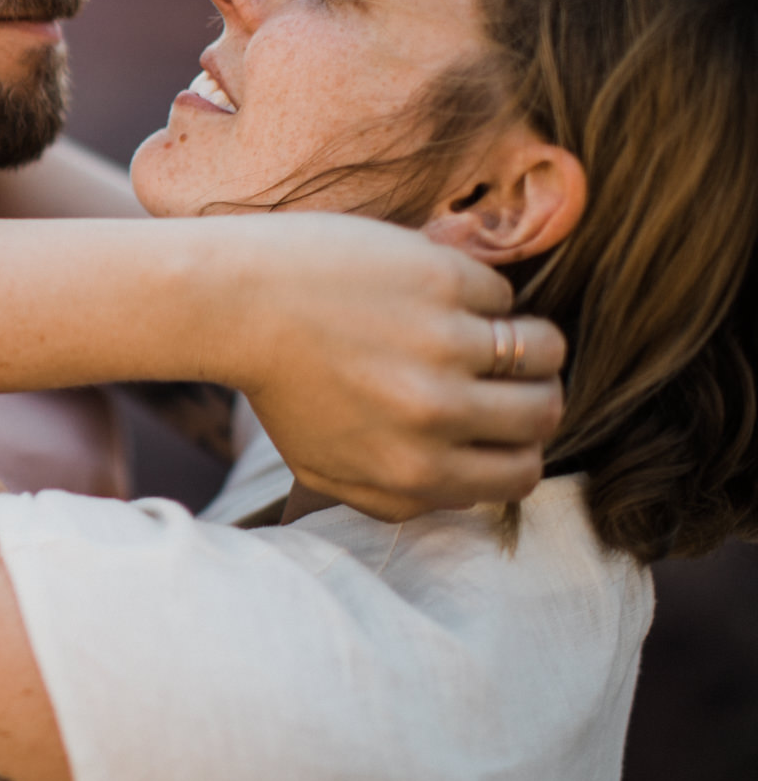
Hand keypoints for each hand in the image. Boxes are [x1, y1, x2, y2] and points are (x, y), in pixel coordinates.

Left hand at [212, 215, 566, 519]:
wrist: (234, 303)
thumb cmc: (280, 385)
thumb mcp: (326, 468)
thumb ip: (399, 499)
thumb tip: (467, 499)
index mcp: (415, 470)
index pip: (522, 475)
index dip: (520, 449)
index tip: (501, 423)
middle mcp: (438, 413)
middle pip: (546, 413)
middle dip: (536, 395)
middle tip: (505, 374)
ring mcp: (445, 343)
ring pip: (545, 350)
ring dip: (527, 341)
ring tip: (491, 332)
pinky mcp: (443, 281)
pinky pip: (504, 296)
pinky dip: (482, 296)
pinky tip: (437, 295)